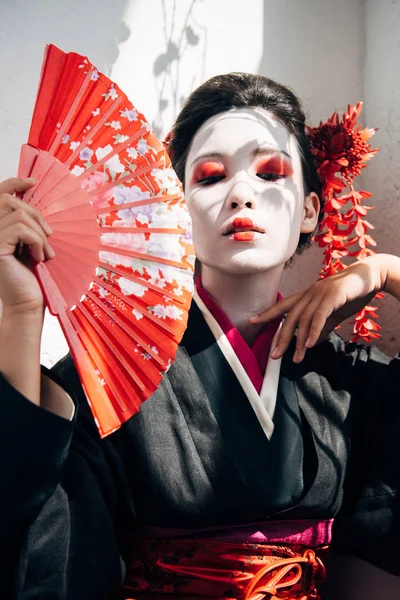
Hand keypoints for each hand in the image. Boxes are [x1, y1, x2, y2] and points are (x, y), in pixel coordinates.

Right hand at [0, 177, 54, 313]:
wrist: (28, 302)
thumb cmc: (31, 276)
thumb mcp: (30, 243)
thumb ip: (27, 223)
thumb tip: (35, 196)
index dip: (14, 183)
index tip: (33, 181)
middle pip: (9, 201)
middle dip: (36, 215)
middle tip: (49, 236)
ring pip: (19, 215)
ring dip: (39, 234)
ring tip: (44, 253)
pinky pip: (21, 229)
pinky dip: (36, 241)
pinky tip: (39, 257)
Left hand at [249, 255, 385, 362]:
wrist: (371, 276)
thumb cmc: (351, 294)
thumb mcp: (333, 314)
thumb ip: (321, 327)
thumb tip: (310, 342)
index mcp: (307, 296)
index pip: (283, 305)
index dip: (267, 313)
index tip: (252, 321)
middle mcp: (309, 293)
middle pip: (290, 317)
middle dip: (281, 337)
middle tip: (275, 356)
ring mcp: (320, 294)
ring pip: (304, 320)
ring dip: (299, 341)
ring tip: (296, 358)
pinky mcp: (333, 297)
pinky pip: (320, 316)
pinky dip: (314, 331)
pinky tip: (310, 345)